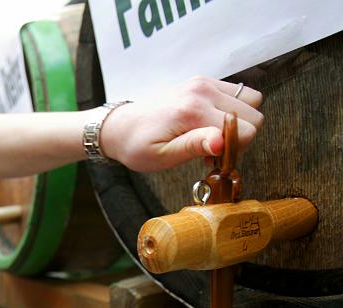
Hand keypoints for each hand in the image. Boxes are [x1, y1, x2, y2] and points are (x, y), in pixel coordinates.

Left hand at [101, 76, 263, 172]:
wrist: (121, 127)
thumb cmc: (138, 146)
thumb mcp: (162, 156)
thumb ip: (193, 147)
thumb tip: (220, 142)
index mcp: (193, 110)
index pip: (246, 130)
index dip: (235, 150)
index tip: (213, 159)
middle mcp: (202, 91)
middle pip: (254, 114)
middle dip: (239, 136)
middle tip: (211, 150)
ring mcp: (204, 83)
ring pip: (251, 100)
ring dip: (238, 122)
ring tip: (212, 136)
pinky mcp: (203, 82)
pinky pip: (237, 93)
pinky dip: (231, 110)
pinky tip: (210, 125)